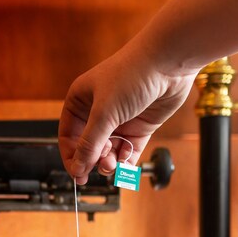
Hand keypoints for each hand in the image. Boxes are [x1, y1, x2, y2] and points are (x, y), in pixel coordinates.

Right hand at [58, 47, 196, 183]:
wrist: (168, 62)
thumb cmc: (131, 75)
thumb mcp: (104, 112)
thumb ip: (90, 143)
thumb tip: (78, 167)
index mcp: (81, 101)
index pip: (69, 135)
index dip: (72, 156)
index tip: (77, 174)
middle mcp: (98, 111)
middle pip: (89, 146)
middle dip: (93, 159)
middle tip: (100, 167)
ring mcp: (120, 120)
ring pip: (108, 151)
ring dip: (109, 162)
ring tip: (113, 165)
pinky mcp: (139, 126)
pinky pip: (128, 151)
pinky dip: (126, 161)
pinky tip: (125, 164)